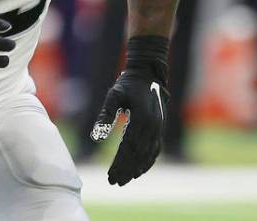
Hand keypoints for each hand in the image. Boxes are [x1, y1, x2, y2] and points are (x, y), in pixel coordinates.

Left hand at [91, 61, 167, 185]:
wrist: (148, 73)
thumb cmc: (128, 83)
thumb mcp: (114, 95)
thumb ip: (106, 115)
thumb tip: (96, 137)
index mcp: (142, 120)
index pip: (128, 150)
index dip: (119, 165)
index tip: (110, 176)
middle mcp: (152, 127)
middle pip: (138, 156)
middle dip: (126, 171)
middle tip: (114, 183)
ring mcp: (158, 128)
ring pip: (148, 155)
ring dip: (137, 169)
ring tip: (125, 180)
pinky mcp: (160, 128)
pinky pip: (155, 149)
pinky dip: (148, 161)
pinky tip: (140, 170)